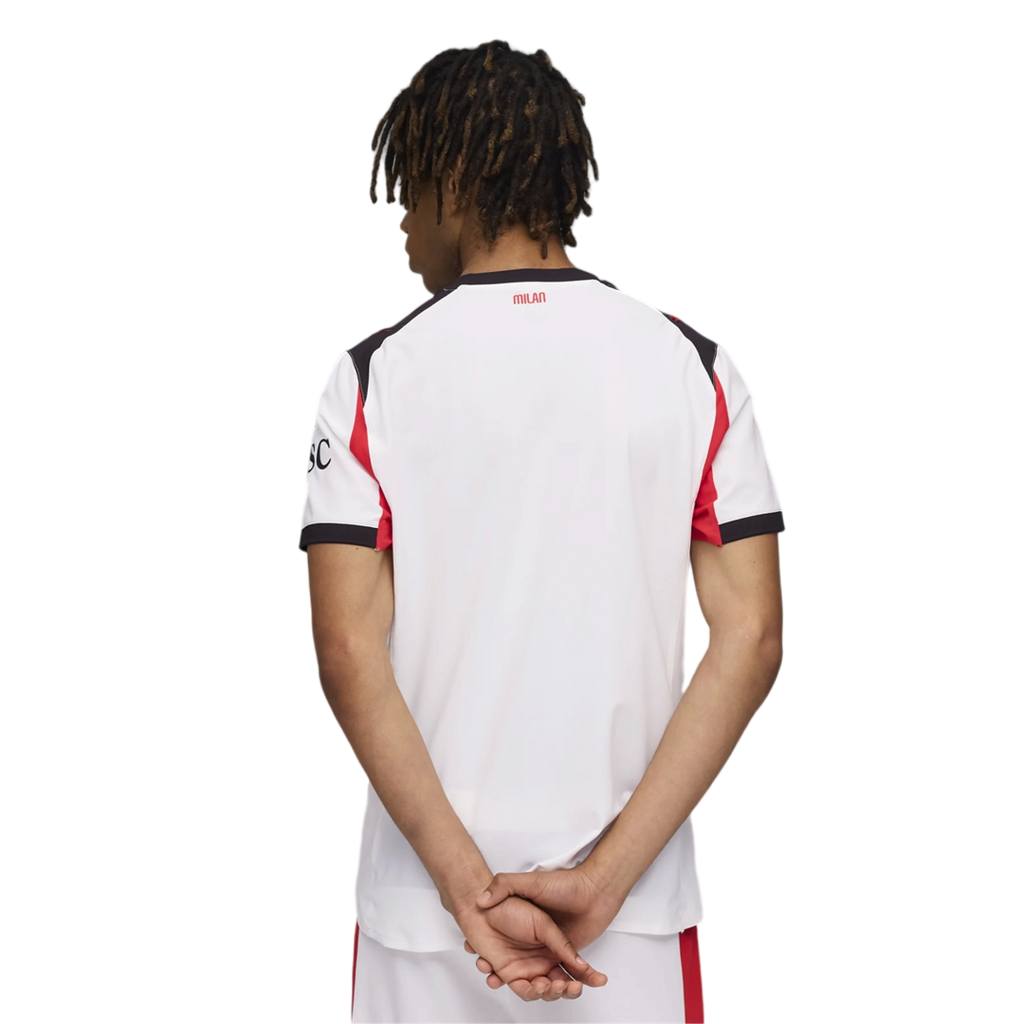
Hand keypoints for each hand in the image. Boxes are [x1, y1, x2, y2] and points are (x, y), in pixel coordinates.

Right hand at [463, 865, 621, 996]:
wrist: (594, 887)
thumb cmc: (563, 883)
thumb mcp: (530, 881)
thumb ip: (504, 885)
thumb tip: (480, 901)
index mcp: (523, 933)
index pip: (505, 961)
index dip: (498, 973)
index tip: (497, 977)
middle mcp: (537, 946)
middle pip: (529, 978)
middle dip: (531, 989)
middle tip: (539, 986)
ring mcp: (555, 952)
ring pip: (552, 982)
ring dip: (555, 991)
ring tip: (559, 987)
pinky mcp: (574, 956)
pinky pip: (575, 975)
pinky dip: (580, 982)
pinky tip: (581, 983)